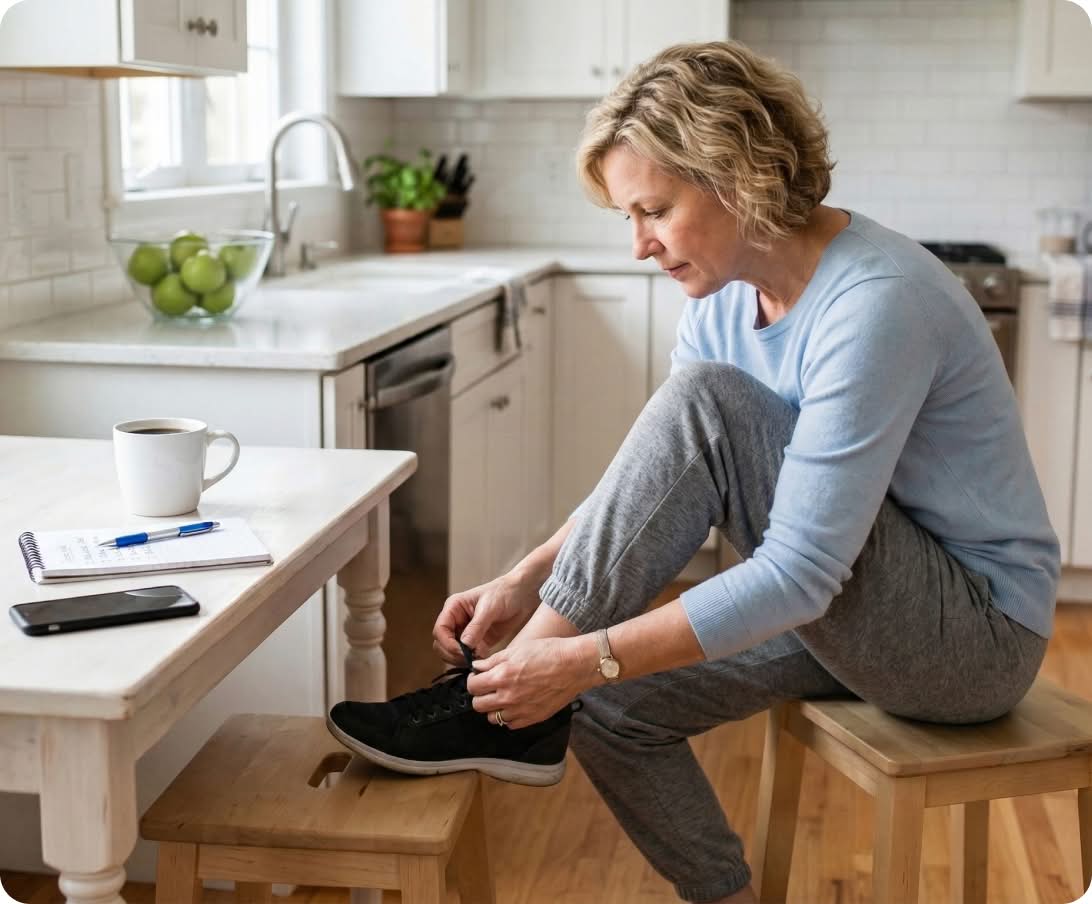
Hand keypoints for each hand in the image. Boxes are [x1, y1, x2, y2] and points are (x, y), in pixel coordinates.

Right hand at [432, 572, 539, 665]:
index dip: (447, 644)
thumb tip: (465, 645)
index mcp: (453, 608)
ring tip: (478, 658)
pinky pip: (468, 655)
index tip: (462, 652)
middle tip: (470, 659)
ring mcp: (466, 632)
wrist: (522, 594)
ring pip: (452, 652)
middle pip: (441, 644)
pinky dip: (473, 660)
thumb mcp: (490, 608)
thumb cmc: (504, 593)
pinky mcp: (477, 641)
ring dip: (461, 659)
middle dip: (453, 654)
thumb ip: (477, 626)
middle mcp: (456, 620)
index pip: (440, 630)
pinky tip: (484, 658)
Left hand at [465, 636, 596, 729]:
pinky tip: (516, 705)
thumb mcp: (517, 649)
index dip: (474, 680)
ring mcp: (520, 710)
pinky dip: (509, 717)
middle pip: (478, 705)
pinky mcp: (532, 718)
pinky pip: (510, 724)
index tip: (479, 677)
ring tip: (502, 697)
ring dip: (494, 708)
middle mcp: (508, 696)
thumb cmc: (548, 652)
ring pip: (492, 718)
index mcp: (502, 676)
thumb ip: (493, 661)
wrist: (574, 665)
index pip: (472, 686)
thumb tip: (477, 667)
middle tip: (488, 688)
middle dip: (480, 695)